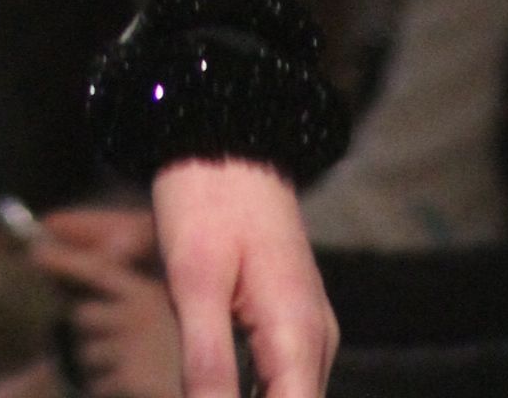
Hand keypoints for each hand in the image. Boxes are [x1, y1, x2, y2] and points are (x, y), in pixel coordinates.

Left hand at [31, 213, 179, 397]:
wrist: (226, 390)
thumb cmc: (191, 361)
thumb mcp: (167, 318)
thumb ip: (131, 298)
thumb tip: (88, 277)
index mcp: (149, 292)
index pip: (96, 269)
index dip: (65, 260)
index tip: (36, 253)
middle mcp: (139, 311)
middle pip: (82, 316)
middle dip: (93, 335)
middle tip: (125, 352)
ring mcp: (133, 345)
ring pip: (87, 354)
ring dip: (101, 367)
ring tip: (138, 374)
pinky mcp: (130, 378)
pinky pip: (97, 385)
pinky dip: (110, 391)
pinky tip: (138, 390)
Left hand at [151, 159, 335, 397]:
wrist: (225, 137)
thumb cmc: (205, 199)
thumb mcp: (194, 279)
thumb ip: (206, 359)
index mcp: (298, 335)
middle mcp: (313, 343)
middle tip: (196, 395)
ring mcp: (306, 334)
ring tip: (201, 391)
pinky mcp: (288, 325)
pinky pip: (278, 382)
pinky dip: (250, 396)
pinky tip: (214, 392)